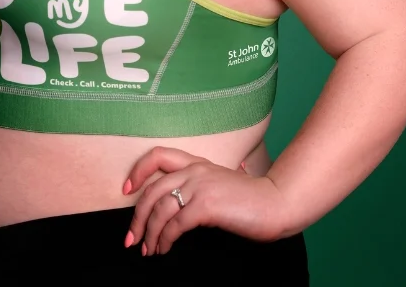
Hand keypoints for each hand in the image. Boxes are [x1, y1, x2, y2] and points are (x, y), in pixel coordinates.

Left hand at [124, 147, 296, 255]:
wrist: (278, 203)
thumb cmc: (252, 199)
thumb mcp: (220, 183)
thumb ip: (199, 187)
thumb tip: (176, 208)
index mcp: (196, 163)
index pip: (157, 156)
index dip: (138, 172)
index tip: (127, 189)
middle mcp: (194, 171)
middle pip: (151, 192)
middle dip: (137, 218)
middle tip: (131, 238)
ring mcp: (199, 187)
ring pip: (159, 211)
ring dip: (149, 234)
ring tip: (148, 250)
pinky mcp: (206, 206)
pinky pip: (175, 225)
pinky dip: (165, 239)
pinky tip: (164, 248)